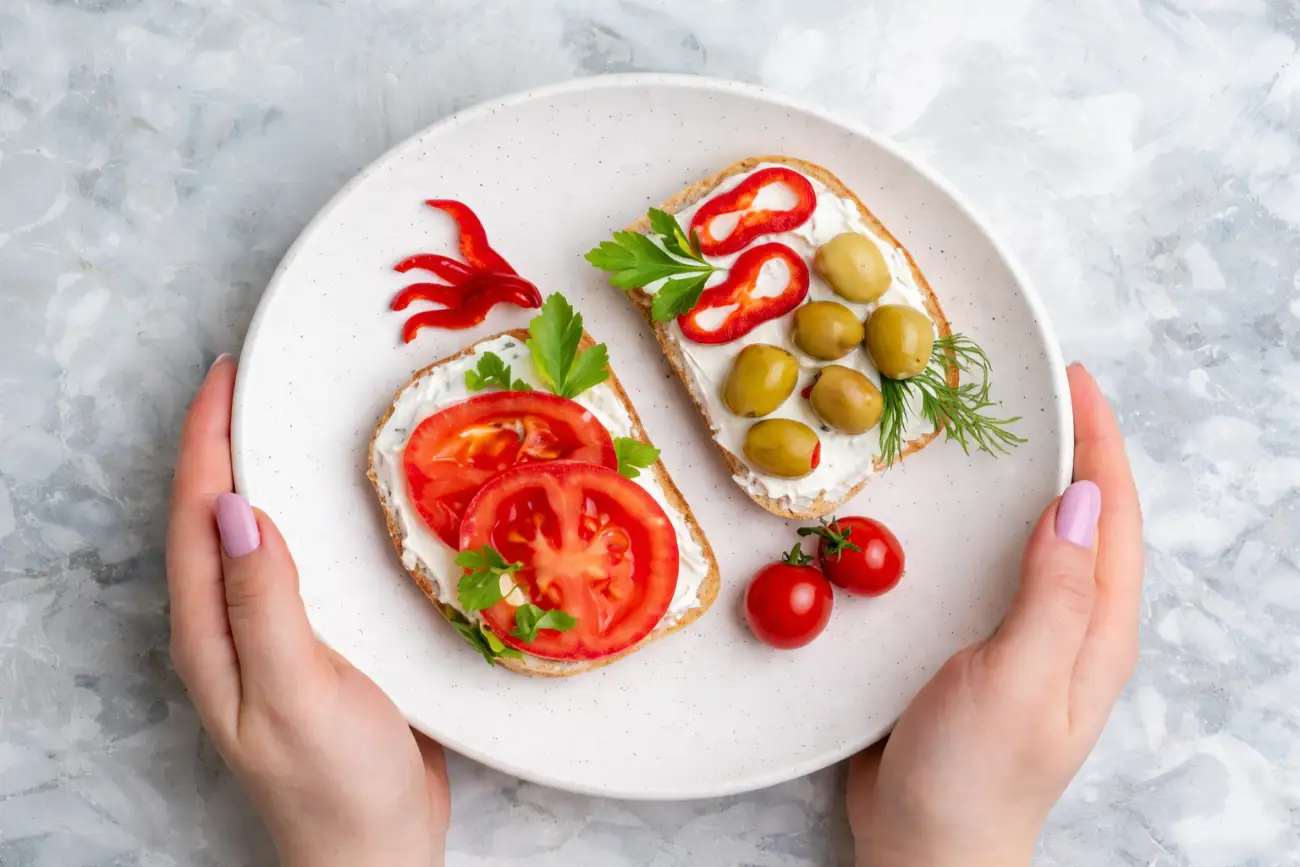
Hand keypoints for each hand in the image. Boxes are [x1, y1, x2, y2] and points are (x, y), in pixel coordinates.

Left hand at [167, 355, 449, 866]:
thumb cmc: (336, 784)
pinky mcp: (315, 643)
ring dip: (263, 473)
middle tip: (254, 380)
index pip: (195, 517)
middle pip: (213, 517)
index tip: (227, 376)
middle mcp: (230, 627)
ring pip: (255, 535)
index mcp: (212, 634)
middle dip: (225, 442)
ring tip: (287, 419)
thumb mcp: (298, 693)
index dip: (207, 442)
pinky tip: (334, 503)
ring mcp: (271, 636)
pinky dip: (308, 516)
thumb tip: (234, 510)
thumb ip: (265, 606)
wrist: (377, 850)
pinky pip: (299, 561)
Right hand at [847, 363, 1142, 866]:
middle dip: (1071, 446)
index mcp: (1096, 629)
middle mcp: (1070, 624)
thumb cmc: (974, 774)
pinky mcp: (976, 643)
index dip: (1101, 443)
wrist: (925, 844)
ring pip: (1035, 536)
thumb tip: (1079, 501)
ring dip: (1024, 479)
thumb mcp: (1018, 680)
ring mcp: (1024, 634)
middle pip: (1083, 516)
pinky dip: (979, 521)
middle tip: (1032, 388)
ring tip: (990, 429)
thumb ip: (1053, 595)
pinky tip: (945, 509)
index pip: (1113, 516)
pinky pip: (990, 565)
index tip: (1075, 380)